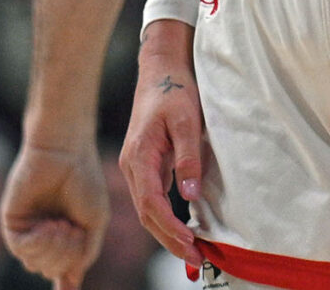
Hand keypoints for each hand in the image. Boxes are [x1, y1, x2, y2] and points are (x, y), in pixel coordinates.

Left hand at [1, 140, 106, 289]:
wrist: (67, 151)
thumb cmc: (84, 180)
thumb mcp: (94, 223)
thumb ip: (85, 254)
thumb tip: (72, 283)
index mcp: (64, 237)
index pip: (61, 270)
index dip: (66, 281)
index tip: (68, 288)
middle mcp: (44, 236)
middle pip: (51, 270)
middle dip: (67, 256)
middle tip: (74, 229)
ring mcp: (28, 229)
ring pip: (35, 264)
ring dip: (55, 249)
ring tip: (63, 224)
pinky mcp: (12, 221)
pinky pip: (21, 249)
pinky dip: (39, 243)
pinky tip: (50, 226)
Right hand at [122, 21, 207, 264]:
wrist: (161, 70)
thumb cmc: (174, 91)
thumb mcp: (186, 120)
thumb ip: (188, 158)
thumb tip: (189, 197)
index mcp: (139, 157)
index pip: (151, 205)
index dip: (170, 229)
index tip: (191, 244)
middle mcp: (133, 167)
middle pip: (147, 215)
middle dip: (170, 240)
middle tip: (196, 259)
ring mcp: (137, 168)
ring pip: (148, 210)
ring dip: (168, 234)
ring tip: (193, 252)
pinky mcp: (146, 166)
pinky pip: (153, 200)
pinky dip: (166, 219)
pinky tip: (184, 229)